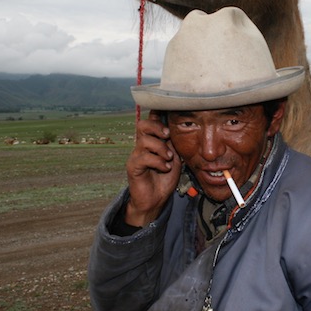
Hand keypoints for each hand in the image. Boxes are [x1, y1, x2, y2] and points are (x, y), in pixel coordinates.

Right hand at [124, 110, 181, 225]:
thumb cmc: (165, 178)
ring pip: (144, 141)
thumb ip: (173, 144)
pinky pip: (144, 158)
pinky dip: (158, 162)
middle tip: (168, 135)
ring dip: (161, 148)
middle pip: (142, 125)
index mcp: (152, 141)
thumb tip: (177, 128)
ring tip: (168, 159)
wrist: (156, 199)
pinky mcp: (133, 167)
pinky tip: (165, 168)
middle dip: (157, 127)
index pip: (150, 121)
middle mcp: (142, 146)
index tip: (167, 111)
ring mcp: (136, 155)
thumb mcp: (174, 158)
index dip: (157, 113)